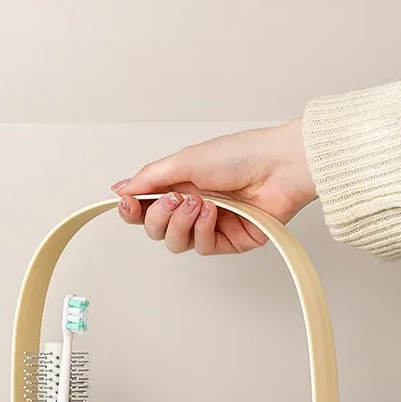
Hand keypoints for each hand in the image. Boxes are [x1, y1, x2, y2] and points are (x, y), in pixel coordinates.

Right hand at [112, 118, 315, 254]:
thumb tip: (120, 188)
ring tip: (198, 203)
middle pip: (156, 229)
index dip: (132, 210)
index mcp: (180, 184)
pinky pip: (202, 246)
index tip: (127, 204)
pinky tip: (213, 212)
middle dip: (159, 217)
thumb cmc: (240, 154)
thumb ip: (149, 178)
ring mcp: (211, 225)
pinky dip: (203, 229)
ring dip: (182, 223)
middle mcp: (193, 206)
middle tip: (174, 200)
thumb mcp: (184, 160)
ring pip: (176, 242)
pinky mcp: (230, 240)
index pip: (145, 207)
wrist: (279, 166)